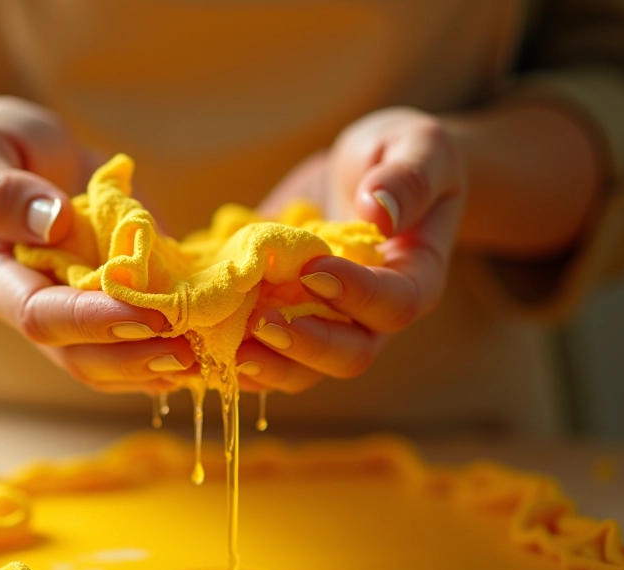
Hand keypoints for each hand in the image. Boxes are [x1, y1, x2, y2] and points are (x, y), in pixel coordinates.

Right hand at [0, 97, 194, 392]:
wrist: (27, 154)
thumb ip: (1, 190)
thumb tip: (53, 222)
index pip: (41, 316)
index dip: (93, 321)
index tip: (145, 314)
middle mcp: (36, 306)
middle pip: (78, 356)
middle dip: (132, 357)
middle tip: (186, 350)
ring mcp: (77, 311)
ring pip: (110, 364)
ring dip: (154, 368)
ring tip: (202, 360)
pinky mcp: (112, 303)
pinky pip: (136, 343)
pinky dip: (169, 354)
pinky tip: (208, 352)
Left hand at [239, 107, 466, 392]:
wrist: (367, 171)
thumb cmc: (401, 153)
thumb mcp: (419, 147)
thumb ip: (408, 178)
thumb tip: (380, 212)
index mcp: (414, 277)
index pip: (393, 304)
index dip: (356, 295)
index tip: (314, 271)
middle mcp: (372, 314)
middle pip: (350, 354)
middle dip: (305, 345)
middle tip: (262, 321)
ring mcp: (327, 321)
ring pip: (304, 368)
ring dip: (268, 364)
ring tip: (230, 349)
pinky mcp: (287, 314)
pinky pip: (266, 352)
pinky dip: (234, 355)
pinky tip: (204, 347)